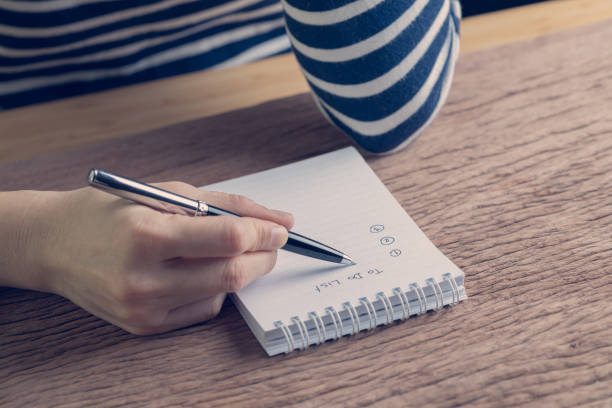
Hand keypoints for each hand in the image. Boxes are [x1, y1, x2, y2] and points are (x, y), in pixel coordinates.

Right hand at [0, 183, 292, 334]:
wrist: (55, 245)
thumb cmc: (111, 212)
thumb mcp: (167, 193)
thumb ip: (228, 205)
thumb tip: (281, 220)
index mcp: (147, 234)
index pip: (227, 238)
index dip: (264, 232)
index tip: (280, 228)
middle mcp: (142, 278)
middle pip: (231, 273)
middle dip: (263, 256)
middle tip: (271, 242)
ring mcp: (142, 307)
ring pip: (222, 293)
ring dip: (243, 271)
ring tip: (236, 250)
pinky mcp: (144, 326)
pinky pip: (203, 310)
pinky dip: (217, 289)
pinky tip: (205, 271)